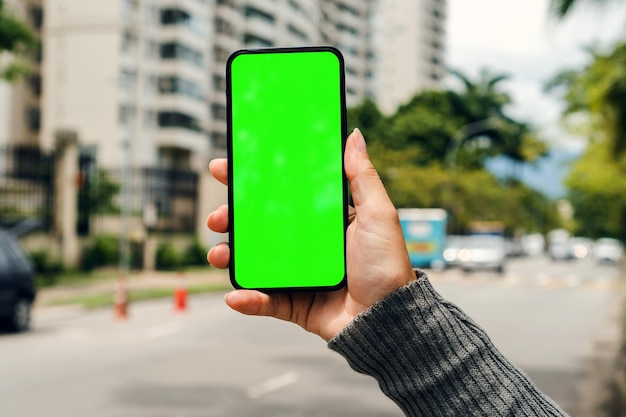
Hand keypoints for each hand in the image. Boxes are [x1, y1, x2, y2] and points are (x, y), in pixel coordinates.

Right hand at [206, 128, 414, 340]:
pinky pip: (264, 301)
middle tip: (217, 216)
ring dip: (230, 255)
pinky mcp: (294, 304)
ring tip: (220, 254)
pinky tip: (235, 294)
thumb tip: (354, 135)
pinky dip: (247, 299)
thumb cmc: (387, 264)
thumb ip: (362, 176)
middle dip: (231, 219)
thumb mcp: (378, 214)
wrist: (389, 319)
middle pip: (258, 227)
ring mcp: (297, 275)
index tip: (225, 169)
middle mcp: (306, 245)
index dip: (251, 182)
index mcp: (321, 221)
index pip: (281, 195)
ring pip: (254, 261)